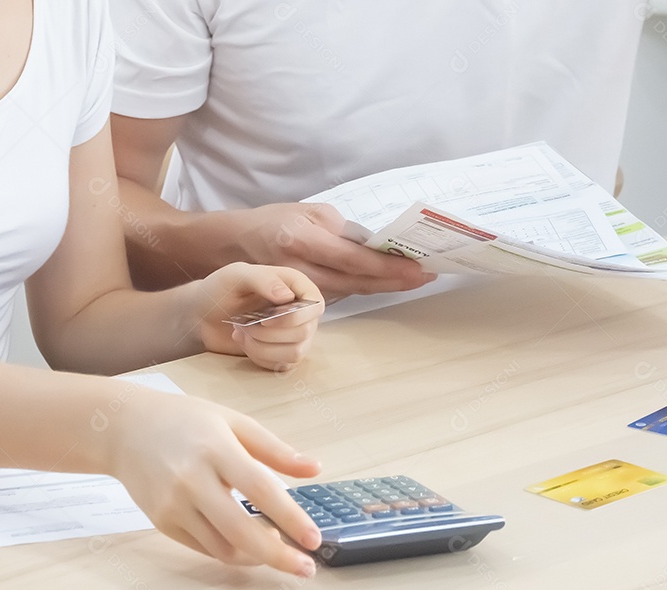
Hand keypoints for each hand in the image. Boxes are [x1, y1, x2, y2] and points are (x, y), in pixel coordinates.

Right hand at [108, 390, 322, 575]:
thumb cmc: (183, 420)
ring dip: (256, 557)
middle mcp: (191, 480)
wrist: (125, 428)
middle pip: (240, 531)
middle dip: (278, 556)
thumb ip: (274, 449)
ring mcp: (173, 504)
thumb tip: (314, 468)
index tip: (314, 539)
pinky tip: (246, 542)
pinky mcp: (162, 521)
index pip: (261, 490)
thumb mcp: (232, 422)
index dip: (291, 518)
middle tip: (305, 567)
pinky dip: (231, 550)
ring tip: (276, 546)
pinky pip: (204, 547)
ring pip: (223, 548)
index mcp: (215, 448)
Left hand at [194, 262, 323, 370]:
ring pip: (295, 353)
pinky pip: (282, 366)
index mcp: (296, 286)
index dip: (295, 317)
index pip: (316, 305)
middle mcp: (301, 311)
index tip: (266, 319)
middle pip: (305, 332)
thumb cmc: (221, 289)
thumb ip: (262, 279)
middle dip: (268, 333)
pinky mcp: (283, 354)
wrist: (204, 313)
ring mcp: (294, 335)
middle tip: (243, 324)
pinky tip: (244, 343)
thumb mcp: (237, 275)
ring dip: (262, 347)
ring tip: (241, 333)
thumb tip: (288, 296)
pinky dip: (259, 357)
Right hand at [233, 203, 436, 298]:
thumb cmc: (276, 221)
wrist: (239, 243)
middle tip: (427, 275)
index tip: (418, 268)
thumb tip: (376, 246)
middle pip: (356, 283)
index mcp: (301, 239)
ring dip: (383, 286)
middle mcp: (298, 268)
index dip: (387, 267)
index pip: (353, 259)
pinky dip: (365, 288)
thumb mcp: (310, 212)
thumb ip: (343, 230)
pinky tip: (386, 281)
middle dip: (394, 281)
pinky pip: (340, 295)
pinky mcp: (301, 299)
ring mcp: (298, 289)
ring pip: (351, 292)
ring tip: (415, 276)